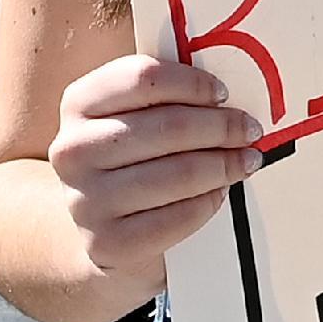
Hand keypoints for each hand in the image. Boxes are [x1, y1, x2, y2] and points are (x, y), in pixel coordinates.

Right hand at [45, 50, 257, 281]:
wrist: (102, 233)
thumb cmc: (129, 163)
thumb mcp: (131, 120)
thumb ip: (164, 97)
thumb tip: (225, 91)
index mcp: (78, 103)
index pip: (143, 78)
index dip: (192, 84)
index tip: (223, 94)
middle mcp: (73, 150)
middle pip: (168, 126)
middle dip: (221, 127)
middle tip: (249, 130)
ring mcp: (86, 200)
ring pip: (178, 173)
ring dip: (224, 165)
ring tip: (245, 161)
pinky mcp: (107, 242)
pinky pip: (178, 217)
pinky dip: (208, 202)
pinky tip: (219, 193)